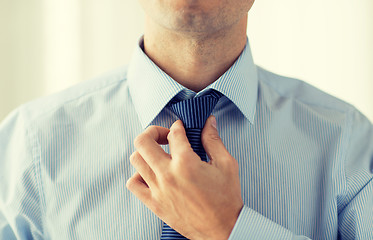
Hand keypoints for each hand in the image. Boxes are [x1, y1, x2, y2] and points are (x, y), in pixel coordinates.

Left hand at [126, 115, 243, 239]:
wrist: (223, 229)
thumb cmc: (226, 199)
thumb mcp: (226, 164)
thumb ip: (213, 141)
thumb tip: (209, 123)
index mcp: (186, 163)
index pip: (174, 133)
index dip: (178, 126)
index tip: (180, 127)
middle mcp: (168, 175)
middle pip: (143, 141)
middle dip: (153, 131)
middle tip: (164, 136)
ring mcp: (158, 190)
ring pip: (135, 159)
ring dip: (145, 151)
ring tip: (158, 153)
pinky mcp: (154, 203)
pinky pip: (133, 184)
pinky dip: (138, 174)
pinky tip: (151, 174)